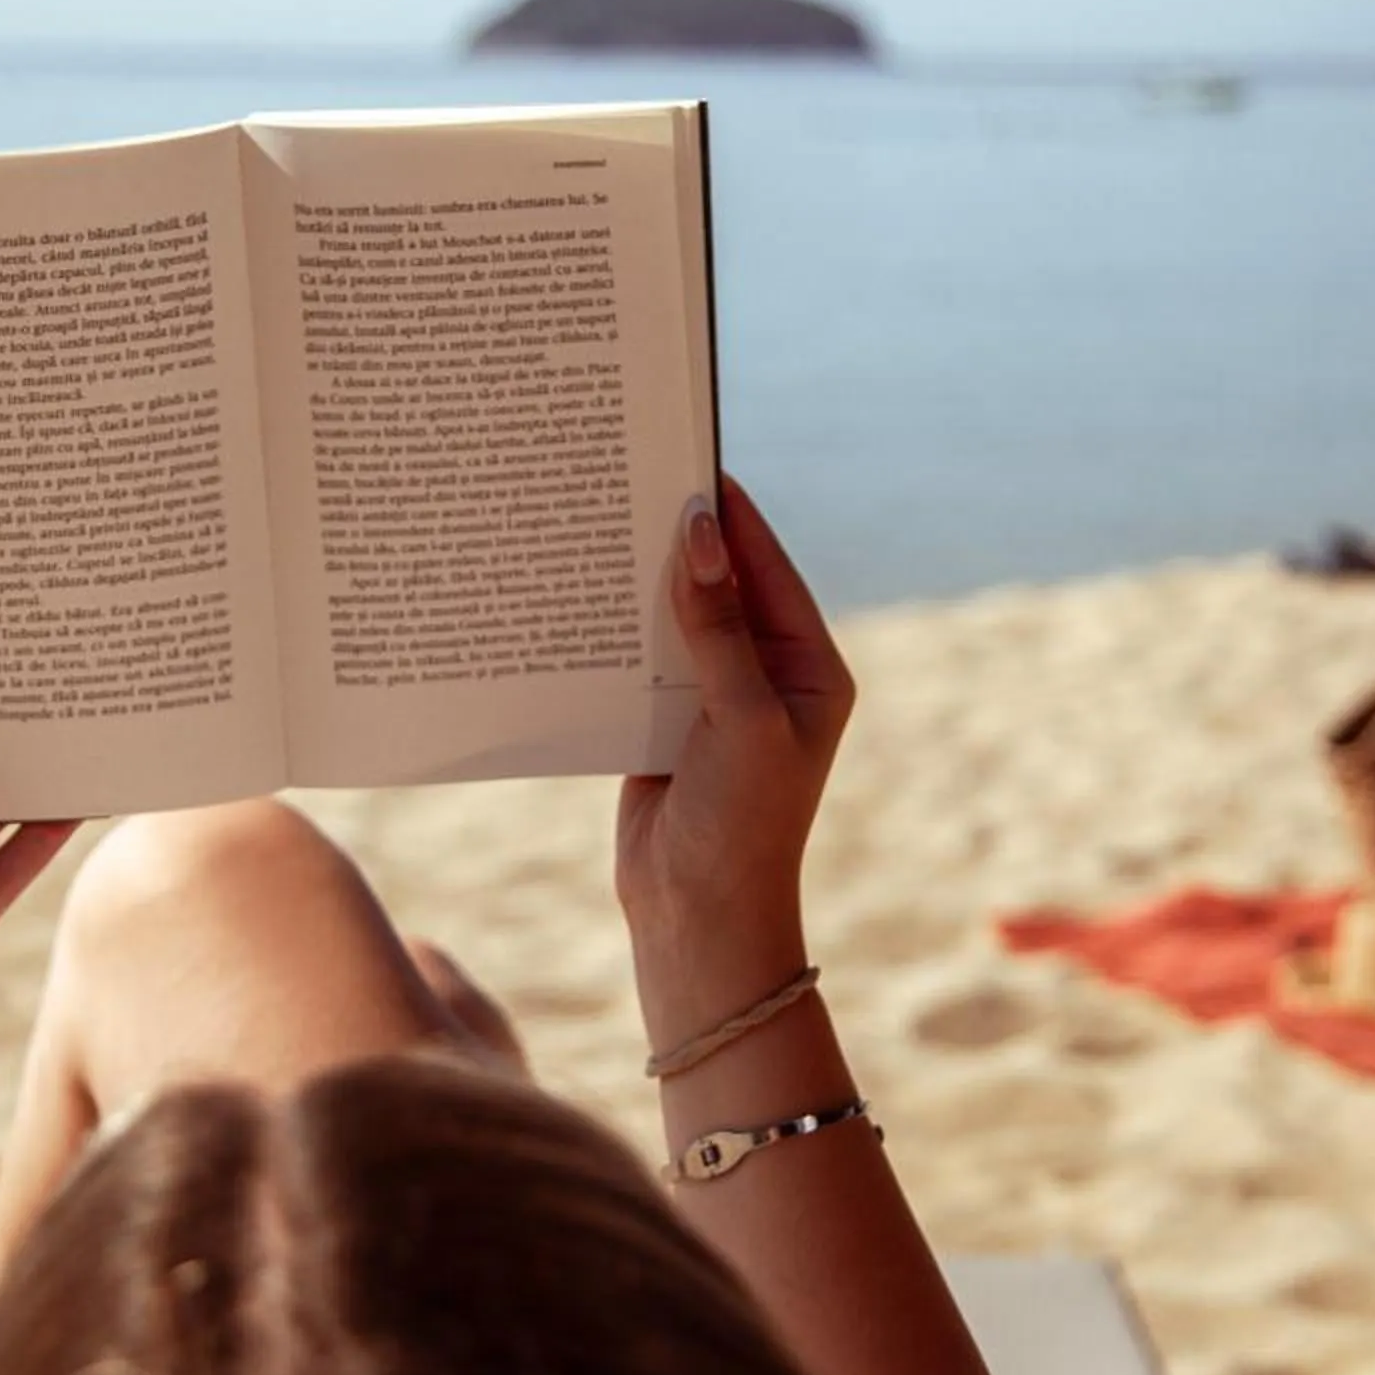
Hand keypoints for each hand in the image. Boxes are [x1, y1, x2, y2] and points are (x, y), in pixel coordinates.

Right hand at [617, 477, 854, 982]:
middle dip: (672, 536)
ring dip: (632, 580)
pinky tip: (565, 593)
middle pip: (715, 581)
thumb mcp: (741, 719)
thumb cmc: (744, 827)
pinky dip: (605, 629)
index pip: (764, 563)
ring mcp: (709, 696)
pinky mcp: (660, 721)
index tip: (681, 452)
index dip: (724, 510)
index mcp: (809, 664)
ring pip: (669, 615)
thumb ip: (717, 627)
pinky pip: (633, 658)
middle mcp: (764, 672)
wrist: (700, 922)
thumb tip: (700, 531)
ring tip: (584, 520)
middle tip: (619, 474)